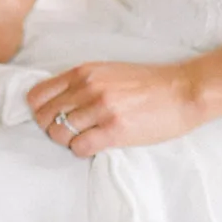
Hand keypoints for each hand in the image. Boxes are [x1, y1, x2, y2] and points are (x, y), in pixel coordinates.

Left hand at [28, 58, 203, 155]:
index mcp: (84, 72)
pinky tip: (95, 145)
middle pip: (44, 118)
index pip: (37, 96)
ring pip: (59, 134)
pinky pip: (79, 147)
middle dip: (52, 129)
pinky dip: (82, 150)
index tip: (53, 118)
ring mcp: (101, 108)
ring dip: (68, 141)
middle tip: (71, 133)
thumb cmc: (148, 83)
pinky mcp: (115, 129)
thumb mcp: (109, 71)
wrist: (184, 91)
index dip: (40, 111)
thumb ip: (82, 82)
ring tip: (85, 139)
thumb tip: (56, 102)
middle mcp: (88, 87)